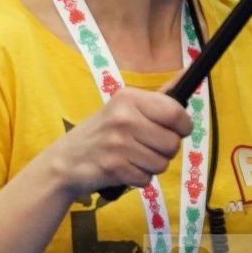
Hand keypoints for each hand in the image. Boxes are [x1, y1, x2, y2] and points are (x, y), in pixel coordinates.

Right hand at [40, 86, 192, 197]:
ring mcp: (117, 143)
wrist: (65, 160)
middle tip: (143, 146)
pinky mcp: (114, 167)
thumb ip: (157, 98)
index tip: (170, 130)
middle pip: (172, 143)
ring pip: (162, 164)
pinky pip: (146, 179)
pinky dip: (137, 178)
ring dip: (150, 166)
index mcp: (128, 98)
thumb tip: (186, 73)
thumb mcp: (123, 108)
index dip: (181, 127)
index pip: (176, 113)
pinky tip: (122, 168)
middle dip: (163, 151)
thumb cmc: (101, 132)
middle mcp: (123, 118)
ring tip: (131, 158)